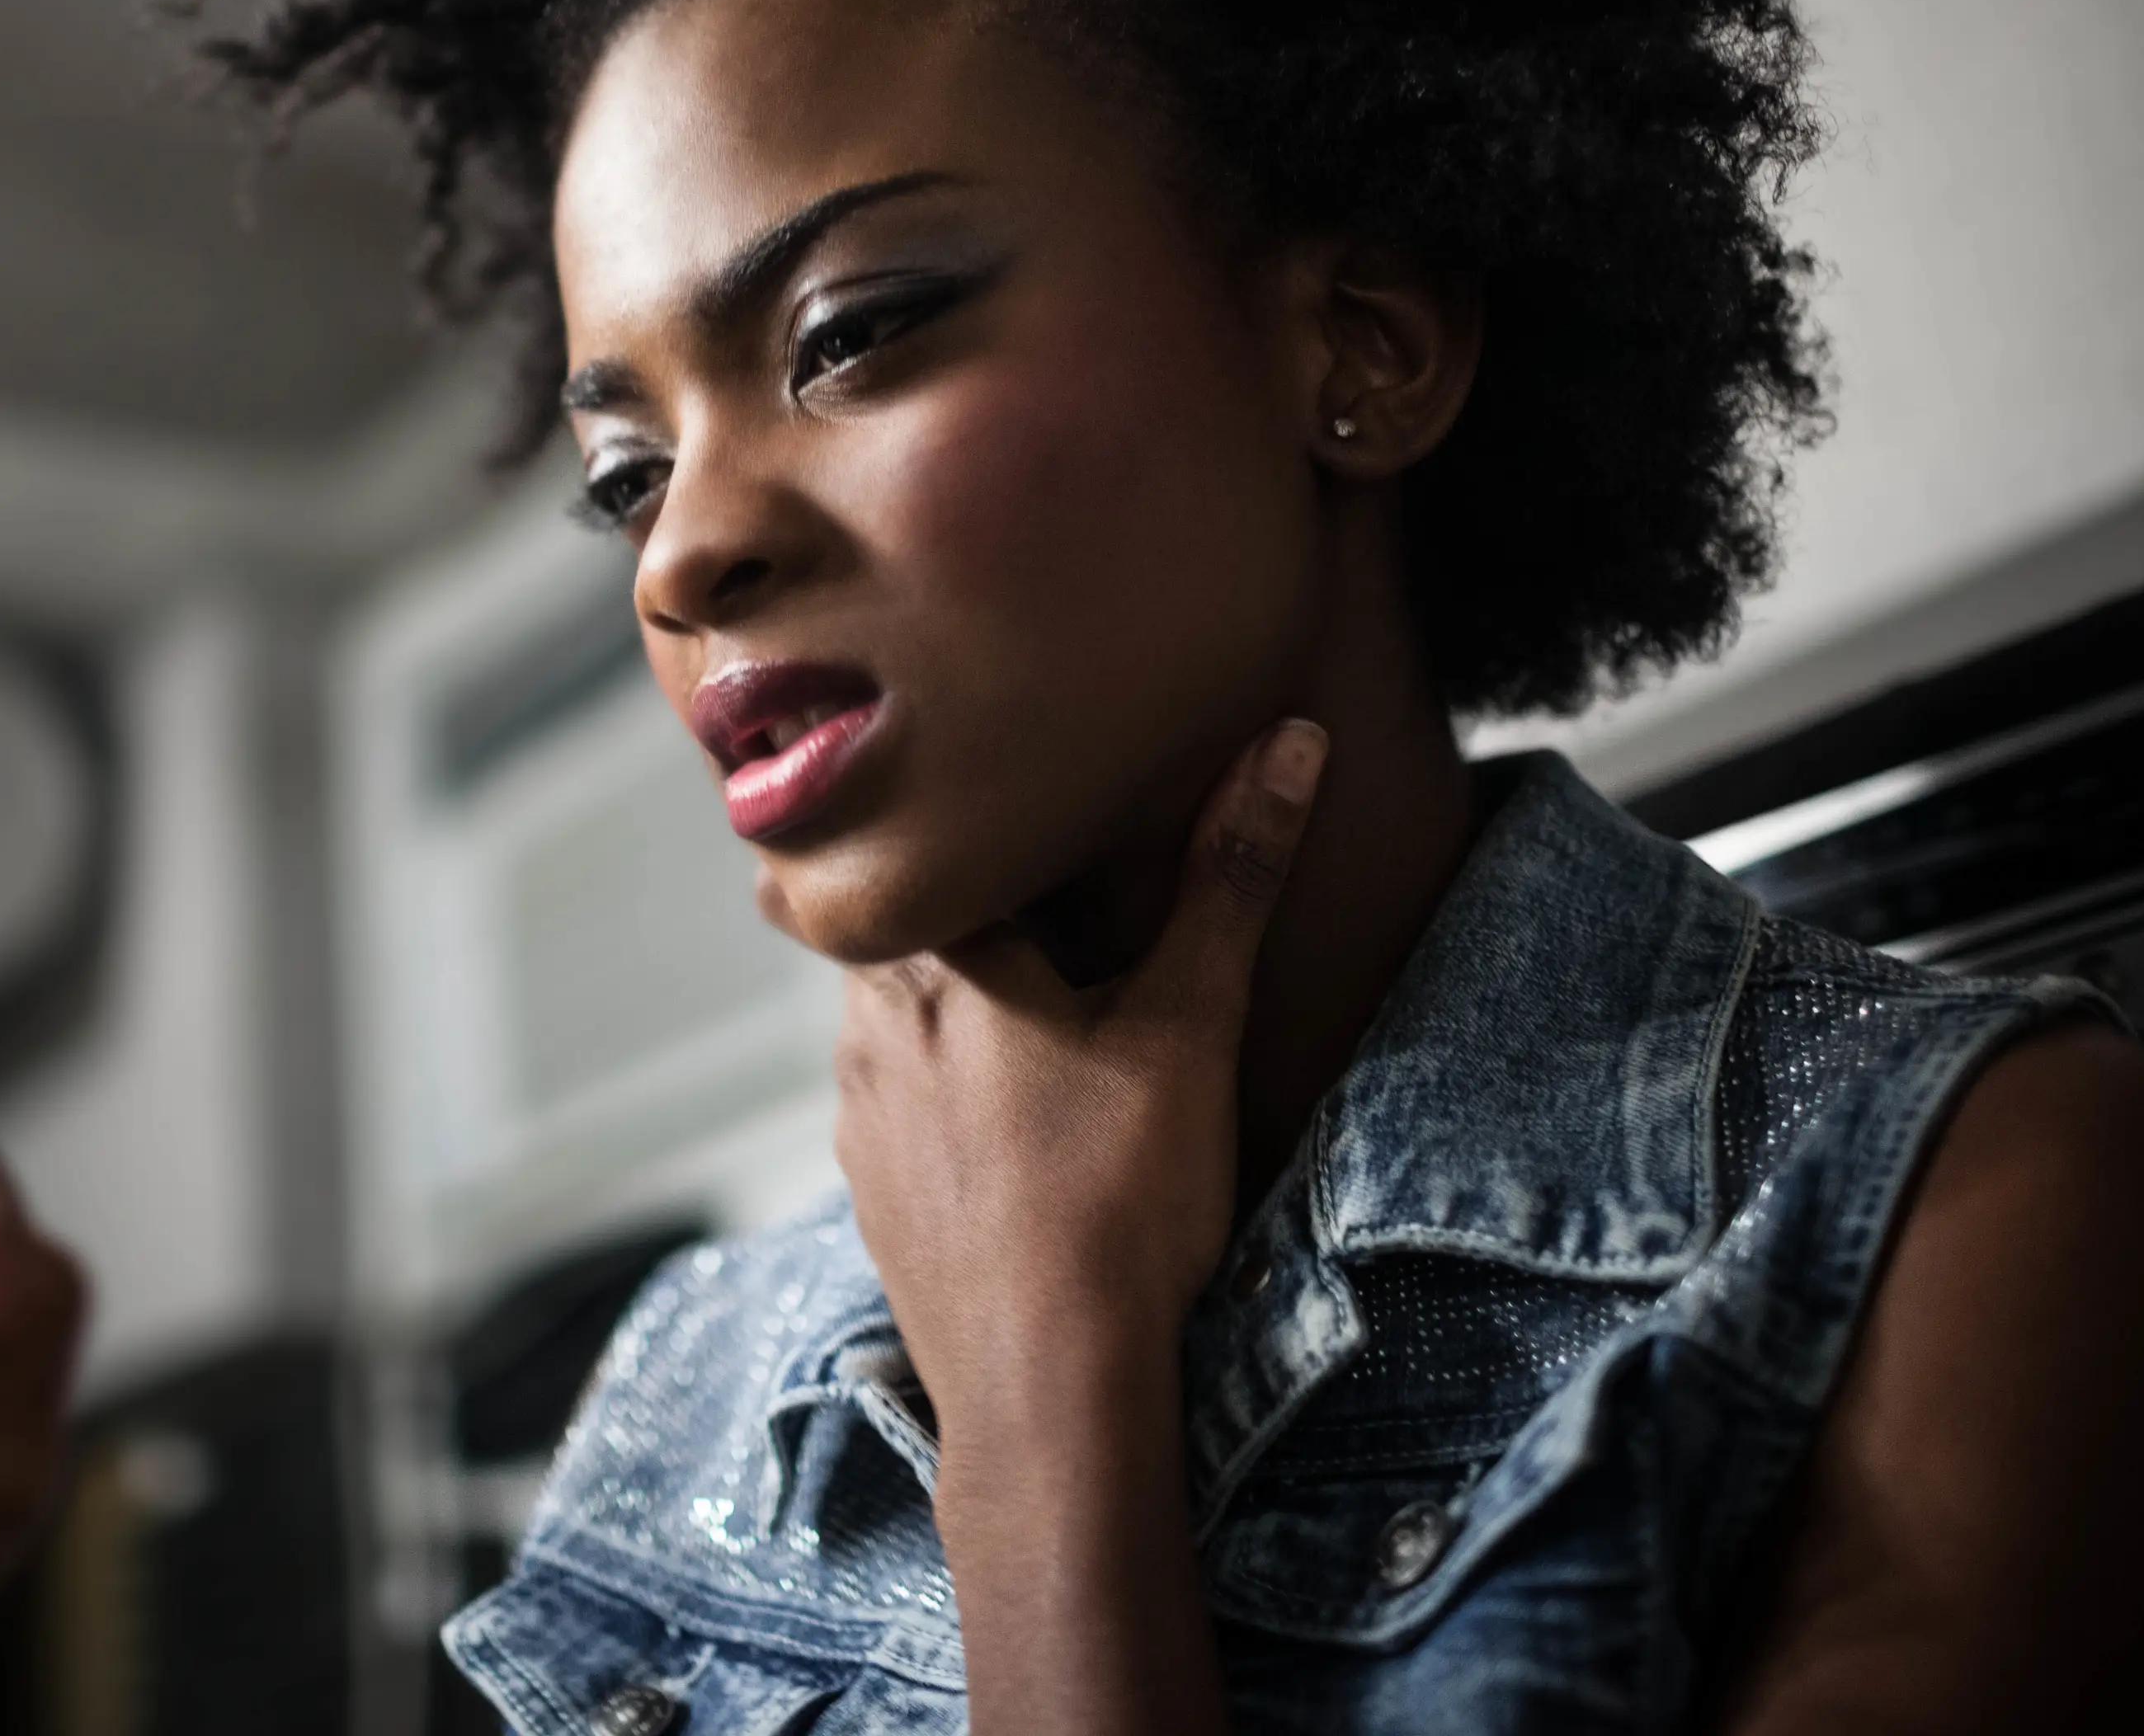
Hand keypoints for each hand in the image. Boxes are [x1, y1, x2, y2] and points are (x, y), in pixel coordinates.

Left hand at [832, 718, 1324, 1430]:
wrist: (1049, 1398)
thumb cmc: (1120, 1210)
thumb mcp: (1189, 1029)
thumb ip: (1229, 879)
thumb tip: (1285, 743)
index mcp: (934, 962)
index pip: (924, 842)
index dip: (969, 817)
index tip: (1012, 796)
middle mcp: (869, 1026)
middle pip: (907, 923)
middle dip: (969, 907)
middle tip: (1043, 891)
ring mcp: (858, 1113)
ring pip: (895, 1011)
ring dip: (955, 999)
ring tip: (1039, 1007)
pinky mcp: (869, 1188)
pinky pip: (895, 1097)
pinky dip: (945, 1086)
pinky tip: (1016, 1118)